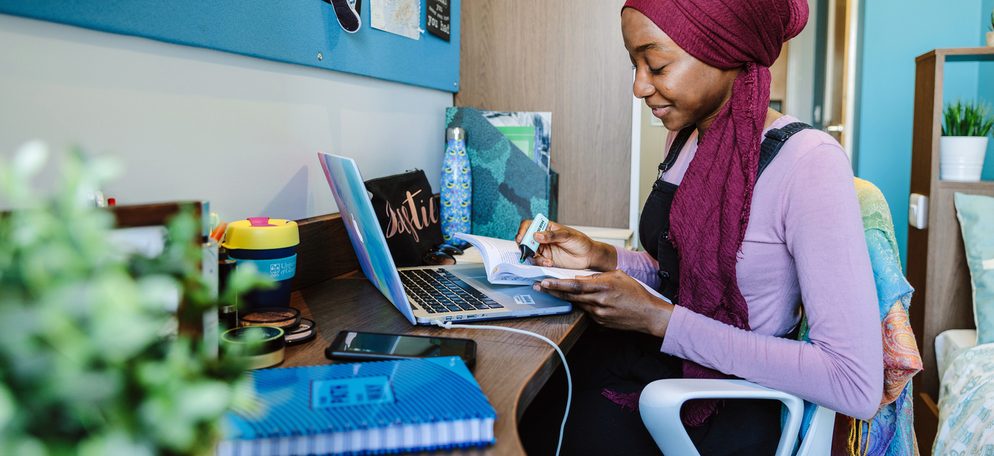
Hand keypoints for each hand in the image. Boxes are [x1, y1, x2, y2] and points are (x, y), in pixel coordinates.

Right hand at [515, 220, 615, 270]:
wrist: (589, 256)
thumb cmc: (580, 242)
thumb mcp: (567, 235)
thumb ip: (551, 235)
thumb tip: (536, 235)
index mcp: (546, 227)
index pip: (529, 225)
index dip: (523, 231)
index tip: (522, 238)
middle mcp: (542, 238)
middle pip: (526, 240)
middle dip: (525, 247)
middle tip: (530, 252)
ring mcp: (543, 250)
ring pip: (530, 253)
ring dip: (534, 258)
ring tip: (546, 261)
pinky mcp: (546, 260)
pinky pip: (537, 262)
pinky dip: (540, 263)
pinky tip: (549, 263)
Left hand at [534, 270, 672, 337]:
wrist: (648, 315)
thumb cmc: (636, 293)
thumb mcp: (618, 276)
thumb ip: (598, 276)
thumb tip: (581, 276)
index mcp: (603, 286)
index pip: (575, 285)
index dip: (558, 284)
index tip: (545, 281)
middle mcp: (599, 301)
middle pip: (571, 296)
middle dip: (553, 291)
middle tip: (539, 287)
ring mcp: (599, 314)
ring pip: (577, 304)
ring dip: (565, 298)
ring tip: (553, 291)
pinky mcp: (600, 323)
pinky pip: (587, 312)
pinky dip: (582, 305)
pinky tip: (582, 301)